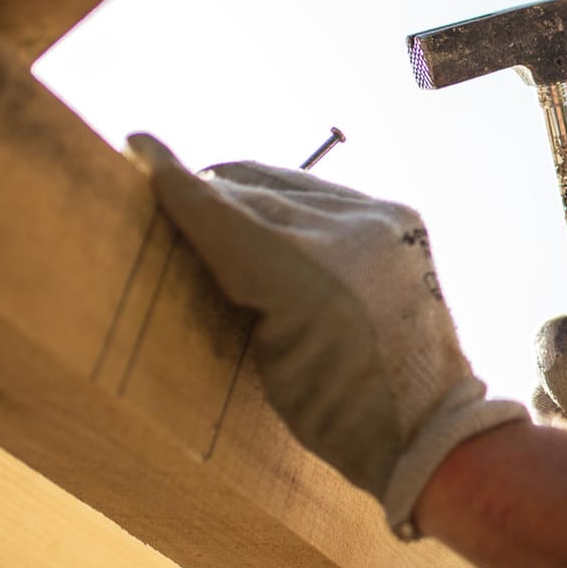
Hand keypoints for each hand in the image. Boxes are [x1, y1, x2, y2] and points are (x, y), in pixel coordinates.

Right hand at [127, 133, 525, 537]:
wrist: (428, 423)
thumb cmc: (335, 415)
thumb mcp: (265, 357)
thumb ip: (238, 286)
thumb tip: (205, 234)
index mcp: (309, 276)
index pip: (224, 215)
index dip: (174, 181)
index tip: (138, 144)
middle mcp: (351, 233)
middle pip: (252, 194)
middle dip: (205, 190)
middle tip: (162, 182)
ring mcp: (383, 219)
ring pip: (288, 185)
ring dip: (245, 192)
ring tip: (208, 200)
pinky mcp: (400, 217)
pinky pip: (324, 195)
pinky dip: (287, 201)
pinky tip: (262, 211)